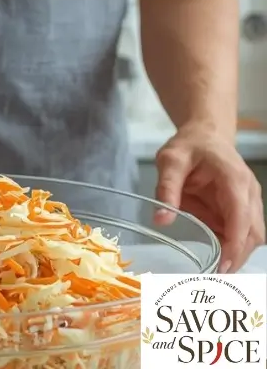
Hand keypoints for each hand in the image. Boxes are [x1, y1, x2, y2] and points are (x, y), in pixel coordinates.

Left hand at [154, 124, 264, 271]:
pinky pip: (241, 233)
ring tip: (215, 274)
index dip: (235, 243)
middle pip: (253, 232)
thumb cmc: (189, 146)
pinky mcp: (241, 210)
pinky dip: (231, 248)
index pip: (241, 216)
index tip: (224, 265)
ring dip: (236, 255)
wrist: (205, 136)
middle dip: (238, 256)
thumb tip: (161, 219)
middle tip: (216, 279)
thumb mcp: (170, 161)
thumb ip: (166, 189)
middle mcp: (249, 193)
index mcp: (234, 179)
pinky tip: (218, 260)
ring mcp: (248, 202)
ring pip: (251, 236)